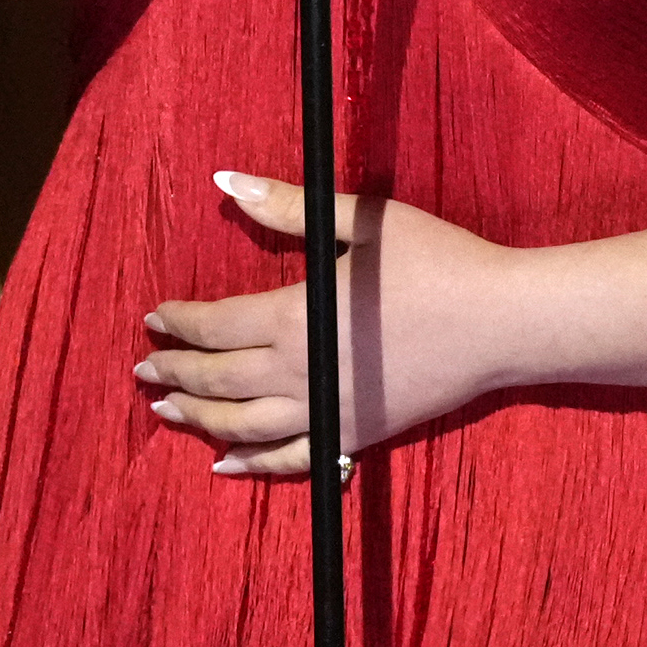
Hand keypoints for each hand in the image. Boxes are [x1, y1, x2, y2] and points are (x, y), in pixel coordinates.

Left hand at [134, 172, 517, 477]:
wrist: (501, 324)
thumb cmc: (437, 262)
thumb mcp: (361, 223)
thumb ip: (286, 207)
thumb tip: (225, 181)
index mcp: (295, 315)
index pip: (214, 325)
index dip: (178, 323)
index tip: (155, 318)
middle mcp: (299, 371)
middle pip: (217, 381)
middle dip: (174, 373)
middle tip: (145, 368)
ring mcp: (326, 410)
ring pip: (240, 426)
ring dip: (197, 419)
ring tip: (166, 411)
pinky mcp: (355, 434)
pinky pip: (291, 459)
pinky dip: (252, 465)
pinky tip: (225, 465)